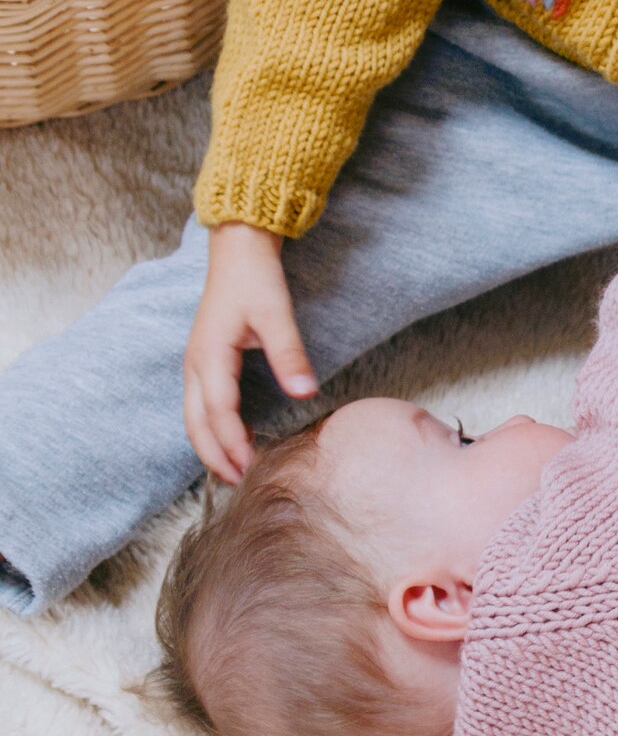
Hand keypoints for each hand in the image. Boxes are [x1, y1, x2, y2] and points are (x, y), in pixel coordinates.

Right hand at [183, 221, 317, 482]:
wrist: (238, 249)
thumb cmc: (256, 279)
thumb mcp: (276, 315)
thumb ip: (290, 355)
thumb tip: (306, 393)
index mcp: (209, 355)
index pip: (219, 412)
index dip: (235, 444)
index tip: (255, 467)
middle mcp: (195, 364)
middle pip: (197, 424)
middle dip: (216, 458)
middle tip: (241, 486)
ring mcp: (196, 365)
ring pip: (194, 419)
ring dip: (212, 449)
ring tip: (236, 475)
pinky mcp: (204, 364)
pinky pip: (201, 408)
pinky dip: (213, 432)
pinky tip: (235, 446)